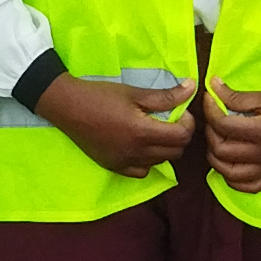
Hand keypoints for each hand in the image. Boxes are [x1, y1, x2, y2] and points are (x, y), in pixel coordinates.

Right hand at [35, 72, 194, 179]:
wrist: (67, 106)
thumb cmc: (101, 96)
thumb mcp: (135, 93)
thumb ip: (166, 96)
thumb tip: (192, 88)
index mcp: (142, 132)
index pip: (182, 136)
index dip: (188, 123)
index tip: (180, 111)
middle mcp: (136, 152)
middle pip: (175, 152)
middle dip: (179, 135)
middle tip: (170, 120)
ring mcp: (124, 163)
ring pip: (160, 162)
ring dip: (165, 148)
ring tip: (155, 131)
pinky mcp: (114, 167)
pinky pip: (142, 171)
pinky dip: (148, 161)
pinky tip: (140, 146)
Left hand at [200, 74, 260, 197]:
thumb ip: (238, 96)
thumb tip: (212, 86)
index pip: (223, 125)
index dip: (210, 110)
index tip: (210, 98)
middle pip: (221, 151)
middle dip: (211, 133)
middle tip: (215, 118)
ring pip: (230, 173)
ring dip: (217, 158)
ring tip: (219, 141)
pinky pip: (248, 187)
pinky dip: (233, 179)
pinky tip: (231, 164)